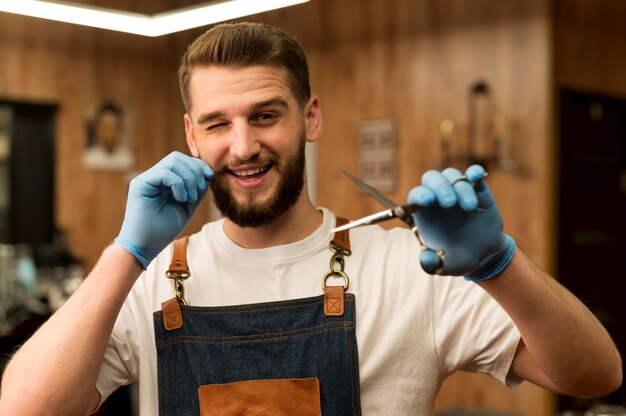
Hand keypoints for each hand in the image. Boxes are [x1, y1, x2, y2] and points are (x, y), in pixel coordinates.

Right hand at [115, 151, 212, 268]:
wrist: (145, 247)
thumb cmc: (163, 230)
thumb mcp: (187, 206)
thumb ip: (196, 189)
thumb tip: (208, 173)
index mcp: (164, 181)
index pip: (182, 161)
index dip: (198, 165)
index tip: (209, 178)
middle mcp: (153, 176)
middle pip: (177, 157)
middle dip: (195, 169)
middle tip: (199, 190)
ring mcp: (145, 179)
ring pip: (172, 161)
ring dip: (188, 178)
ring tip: (190, 198)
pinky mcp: (139, 185)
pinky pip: (164, 173)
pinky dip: (179, 184)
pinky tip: (181, 199)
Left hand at [407, 165, 515, 279]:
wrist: (485, 255)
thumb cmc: (459, 258)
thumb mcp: (446, 266)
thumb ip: (433, 264)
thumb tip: (426, 259)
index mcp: (426, 214)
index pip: (416, 196)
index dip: (419, 195)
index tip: (427, 200)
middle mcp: (439, 199)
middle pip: (431, 179)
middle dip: (439, 187)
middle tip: (450, 203)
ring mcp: (457, 192)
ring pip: (452, 175)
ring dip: (459, 187)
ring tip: (470, 207)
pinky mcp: (477, 190)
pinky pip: (473, 175)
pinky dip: (474, 172)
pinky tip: (477, 175)